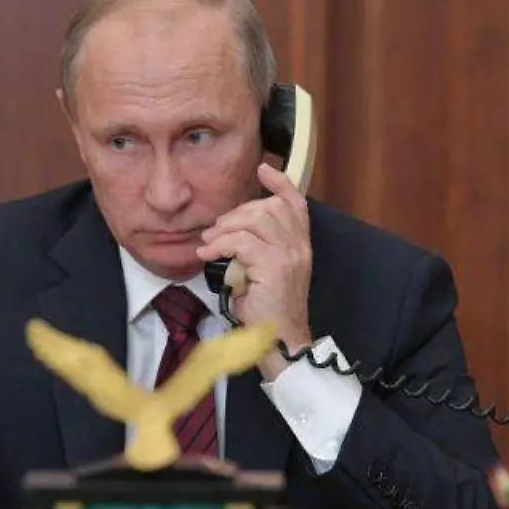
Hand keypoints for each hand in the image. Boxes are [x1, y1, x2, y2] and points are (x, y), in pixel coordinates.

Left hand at [197, 163, 312, 378]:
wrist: (280, 340)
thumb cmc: (268, 309)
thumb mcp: (264, 272)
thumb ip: (256, 249)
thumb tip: (228, 232)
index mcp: (300, 245)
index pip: (297, 203)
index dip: (280, 184)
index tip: (263, 168)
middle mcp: (299, 246)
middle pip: (270, 206)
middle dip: (237, 212)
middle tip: (216, 230)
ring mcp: (289, 255)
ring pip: (256, 219)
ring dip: (226, 227)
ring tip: (210, 242)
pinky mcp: (274, 267)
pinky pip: (243, 242)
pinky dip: (221, 244)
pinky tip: (208, 254)